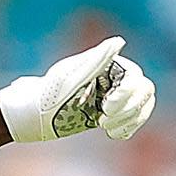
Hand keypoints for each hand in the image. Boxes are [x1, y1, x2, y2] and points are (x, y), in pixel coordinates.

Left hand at [0, 36, 156, 142]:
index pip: (134, 76)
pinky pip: (133, 119)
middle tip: (104, 120)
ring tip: (105, 126)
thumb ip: (96, 61)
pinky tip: (113, 133)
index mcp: (106, 65)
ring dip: (131, 119)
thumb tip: (118, 42)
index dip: (127, 93)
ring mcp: (112, 96)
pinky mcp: (108, 113)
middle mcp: (112, 78)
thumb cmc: (48, 95)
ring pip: (142, 105)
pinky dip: (129, 127)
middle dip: (129, 108)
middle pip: (143, 91)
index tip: (106, 107)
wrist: (32, 117)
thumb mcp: (71, 79)